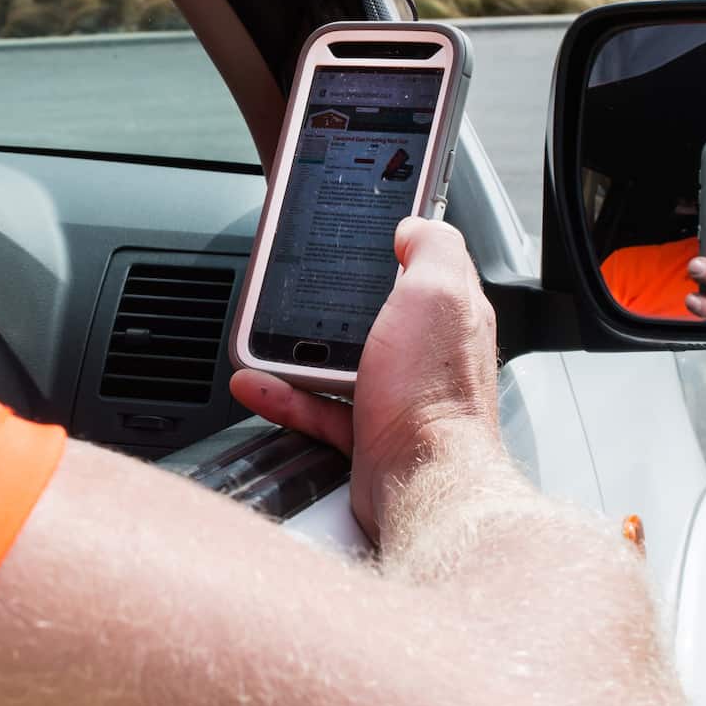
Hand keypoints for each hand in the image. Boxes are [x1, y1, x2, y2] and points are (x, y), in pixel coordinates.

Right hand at [230, 218, 515, 543]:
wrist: (423, 483)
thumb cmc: (434, 395)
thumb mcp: (438, 290)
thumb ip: (433, 246)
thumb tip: (417, 223)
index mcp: (448, 312)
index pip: (426, 263)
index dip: (395, 242)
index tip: (360, 229)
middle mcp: (428, 353)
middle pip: (376, 310)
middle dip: (335, 299)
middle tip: (302, 286)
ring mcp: (398, 393)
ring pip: (340, 359)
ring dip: (297, 349)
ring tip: (263, 336)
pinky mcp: (370, 432)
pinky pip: (319, 407)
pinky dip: (285, 396)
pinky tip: (257, 385)